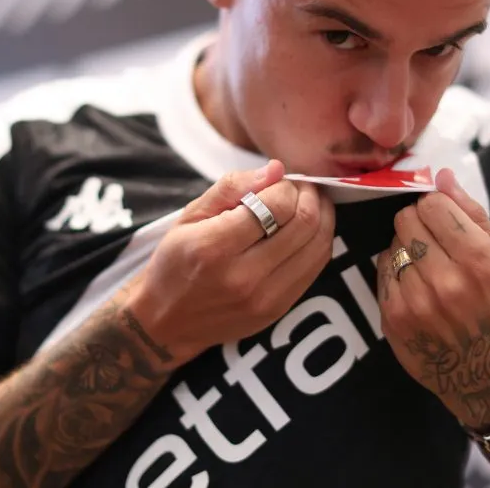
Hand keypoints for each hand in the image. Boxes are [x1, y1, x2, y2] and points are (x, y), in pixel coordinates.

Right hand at [127, 160, 335, 365]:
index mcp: (216, 247)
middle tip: (300, 187)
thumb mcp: (190, 215)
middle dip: (309, 196)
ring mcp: (265, 298)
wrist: (168, 322)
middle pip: (304, 223)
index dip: (286, 185)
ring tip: (308, 204)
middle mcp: (244, 276)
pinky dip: (318, 241)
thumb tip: (276, 169)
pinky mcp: (278, 309)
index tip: (279, 181)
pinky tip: (307, 230)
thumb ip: (232, 187)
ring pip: (318, 246)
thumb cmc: (175, 262)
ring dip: (321, 217)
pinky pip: (316, 268)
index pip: (277, 206)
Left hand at [377, 168, 489, 430]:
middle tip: (432, 241)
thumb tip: (442, 175)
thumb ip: (471, 214)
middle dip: (417, 223)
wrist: (483, 371)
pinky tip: (414, 284)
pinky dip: (394, 270)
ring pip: (393, 243)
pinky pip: (382, 269)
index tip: (442, 219)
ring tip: (426, 267)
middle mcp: (450, 284)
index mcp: (483, 264)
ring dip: (405, 248)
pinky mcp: (394, 318)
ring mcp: (418, 303)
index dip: (435, 207)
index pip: (433, 205)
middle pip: (407, 220)